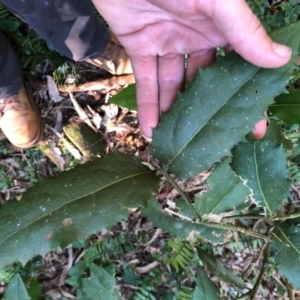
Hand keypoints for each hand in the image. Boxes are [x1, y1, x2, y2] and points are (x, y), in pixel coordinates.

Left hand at [92, 0, 291, 136]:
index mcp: (220, 27)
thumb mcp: (216, 0)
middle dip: (207, 113)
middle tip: (211, 144)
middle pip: (204, 83)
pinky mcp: (139, 48)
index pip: (238, 68)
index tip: (253, 128)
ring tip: (176, 144)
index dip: (245, 98)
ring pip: (173, 87)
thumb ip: (243, 30)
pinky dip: (147, 105)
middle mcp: (195, 38)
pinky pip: (145, 81)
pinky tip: (150, 130)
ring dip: (174, 114)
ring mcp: (167, 44)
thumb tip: (281, 59)